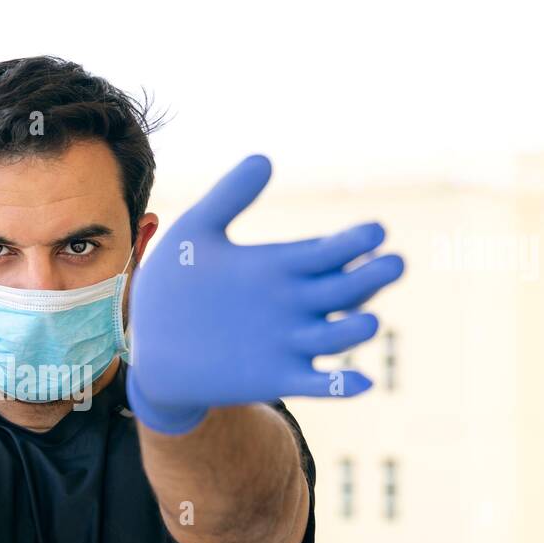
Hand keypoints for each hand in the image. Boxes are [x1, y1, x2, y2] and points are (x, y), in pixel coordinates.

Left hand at [126, 155, 403, 433]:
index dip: (353, 244)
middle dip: (371, 278)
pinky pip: (316, 384)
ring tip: (368, 320)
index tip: (375, 232)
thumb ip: (229, 197)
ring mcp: (288, 342)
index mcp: (280, 265)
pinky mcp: (275, 377)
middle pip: (345, 289)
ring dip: (355, 330)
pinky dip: (340, 385)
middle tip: (393, 264)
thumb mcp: (195, 233)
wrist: (150, 346)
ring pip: (336, 336)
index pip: (329, 252)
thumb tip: (264, 158)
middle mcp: (294, 303)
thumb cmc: (172, 286)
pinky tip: (360, 382)